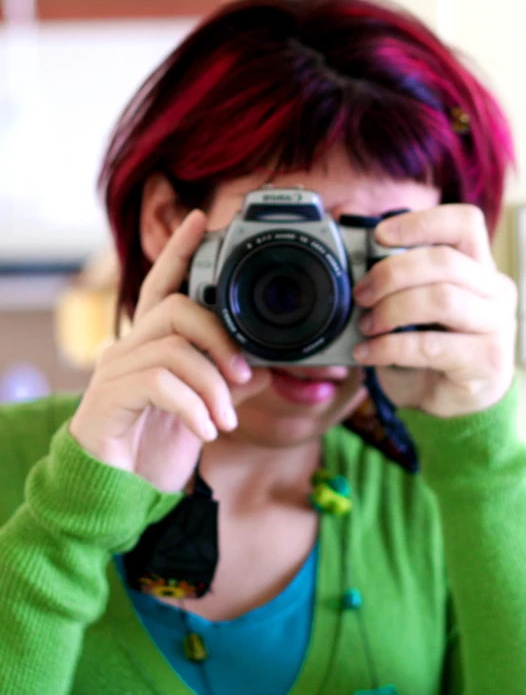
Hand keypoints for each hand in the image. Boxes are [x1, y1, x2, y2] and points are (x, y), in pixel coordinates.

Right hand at [69, 210, 269, 491]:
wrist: (118, 492)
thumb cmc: (157, 446)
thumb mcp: (203, 410)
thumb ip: (228, 385)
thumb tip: (264, 368)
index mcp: (150, 343)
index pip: (161, 285)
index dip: (179, 251)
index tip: (200, 219)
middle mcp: (127, 348)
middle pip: (174, 309)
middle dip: (219, 337)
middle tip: (243, 375)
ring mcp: (114, 371)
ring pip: (173, 348)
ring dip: (212, 385)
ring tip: (226, 419)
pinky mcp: (108, 398)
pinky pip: (159, 383)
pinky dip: (193, 407)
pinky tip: (205, 431)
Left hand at [351, 205, 517, 417]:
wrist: (453, 402)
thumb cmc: (431, 345)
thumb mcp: (415, 304)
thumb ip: (398, 275)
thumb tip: (352, 241)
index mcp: (478, 266)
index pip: (464, 223)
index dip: (421, 222)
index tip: (379, 235)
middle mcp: (495, 290)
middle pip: (445, 262)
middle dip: (391, 274)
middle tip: (361, 294)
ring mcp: (496, 326)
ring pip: (441, 300)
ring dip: (391, 310)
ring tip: (366, 325)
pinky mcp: (485, 361)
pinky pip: (430, 346)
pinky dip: (388, 347)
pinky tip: (367, 352)